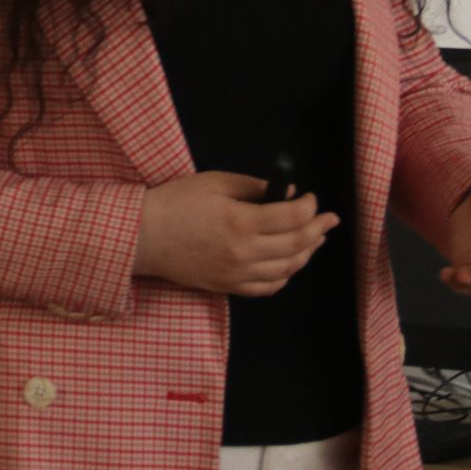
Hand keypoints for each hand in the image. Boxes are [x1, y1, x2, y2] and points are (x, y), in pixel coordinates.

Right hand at [133, 171, 340, 296]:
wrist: (141, 236)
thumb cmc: (175, 203)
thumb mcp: (214, 182)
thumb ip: (254, 187)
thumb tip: (287, 194)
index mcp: (241, 221)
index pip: (293, 217)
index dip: (310, 206)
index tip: (310, 198)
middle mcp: (244, 251)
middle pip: (297, 244)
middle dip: (318, 229)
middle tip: (329, 219)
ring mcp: (237, 273)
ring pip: (288, 268)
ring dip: (307, 252)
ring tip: (315, 240)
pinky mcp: (228, 286)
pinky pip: (268, 287)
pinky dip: (286, 276)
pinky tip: (289, 263)